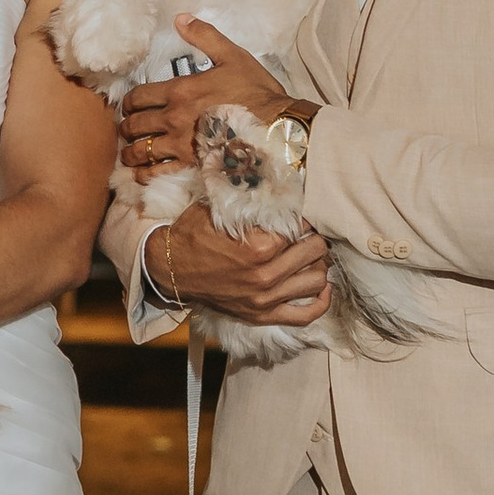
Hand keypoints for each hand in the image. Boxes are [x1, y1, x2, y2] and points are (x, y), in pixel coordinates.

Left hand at [118, 24, 294, 180]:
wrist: (276, 126)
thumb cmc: (255, 91)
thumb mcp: (232, 56)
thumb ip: (204, 36)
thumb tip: (180, 18)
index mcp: (180, 91)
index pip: (138, 96)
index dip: (130, 102)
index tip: (131, 106)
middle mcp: (174, 119)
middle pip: (134, 124)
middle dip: (128, 126)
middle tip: (130, 128)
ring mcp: (181, 145)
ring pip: (140, 151)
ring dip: (131, 151)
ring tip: (132, 151)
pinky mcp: (190, 165)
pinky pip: (156, 173)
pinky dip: (143, 174)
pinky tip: (141, 173)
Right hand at [145, 204, 331, 326]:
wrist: (170, 269)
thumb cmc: (193, 234)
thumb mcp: (216, 207)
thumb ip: (245, 195)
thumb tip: (270, 179)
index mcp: (258, 246)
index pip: (299, 228)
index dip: (302, 218)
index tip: (299, 215)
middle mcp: (265, 275)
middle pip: (313, 253)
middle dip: (314, 239)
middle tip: (309, 233)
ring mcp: (265, 299)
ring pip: (315, 281)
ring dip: (319, 265)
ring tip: (312, 255)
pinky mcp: (262, 316)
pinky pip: (305, 316)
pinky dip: (320, 302)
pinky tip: (322, 287)